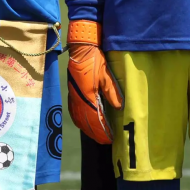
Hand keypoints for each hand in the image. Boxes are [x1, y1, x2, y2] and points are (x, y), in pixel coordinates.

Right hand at [67, 20, 122, 144]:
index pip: (95, 118)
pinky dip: (78, 120)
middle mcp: (78, 98)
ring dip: (86, 128)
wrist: (80, 48)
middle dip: (95, 133)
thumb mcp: (105, 74)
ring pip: (78, 117)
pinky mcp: (71, 91)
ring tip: (95, 135)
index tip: (109, 138)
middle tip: (104, 141)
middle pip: (85, 121)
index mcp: (87, 95)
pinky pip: (73, 111)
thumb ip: (111, 91)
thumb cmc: (94, 59)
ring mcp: (73, 95)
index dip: (102, 130)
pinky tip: (83, 122)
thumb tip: (118, 107)